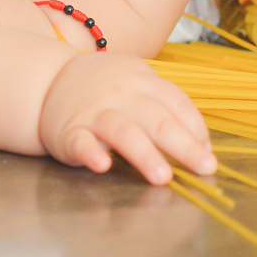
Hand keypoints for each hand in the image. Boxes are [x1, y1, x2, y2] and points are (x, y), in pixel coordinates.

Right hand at [37, 52, 215, 184]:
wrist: (48, 81)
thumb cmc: (102, 89)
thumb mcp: (134, 83)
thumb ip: (162, 107)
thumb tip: (200, 143)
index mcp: (141, 80)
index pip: (176, 102)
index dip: (196, 128)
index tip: (208, 152)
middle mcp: (120, 94)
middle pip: (157, 119)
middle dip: (184, 146)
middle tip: (204, 167)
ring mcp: (94, 112)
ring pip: (123, 131)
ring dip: (145, 154)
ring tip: (163, 176)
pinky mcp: (69, 131)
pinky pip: (81, 142)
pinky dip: (91, 153)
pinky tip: (102, 164)